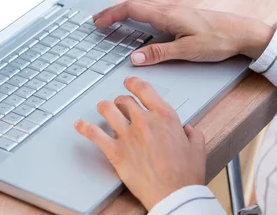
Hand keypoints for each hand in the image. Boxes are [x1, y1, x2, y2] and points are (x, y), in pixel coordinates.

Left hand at [74, 77, 205, 210]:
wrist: (174, 195)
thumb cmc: (185, 175)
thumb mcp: (197, 149)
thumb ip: (192, 134)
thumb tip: (188, 130)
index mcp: (164, 117)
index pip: (144, 89)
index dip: (134, 83)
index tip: (129, 83)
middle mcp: (144, 121)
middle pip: (124, 100)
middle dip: (121, 100)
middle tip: (119, 104)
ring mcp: (127, 135)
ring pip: (107, 110)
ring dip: (104, 107)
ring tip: (102, 108)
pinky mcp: (115, 151)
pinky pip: (94, 134)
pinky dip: (84, 127)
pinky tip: (79, 124)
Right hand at [93, 0, 273, 65]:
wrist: (243, 32)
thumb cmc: (220, 40)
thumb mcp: (188, 51)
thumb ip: (159, 53)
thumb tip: (134, 57)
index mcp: (167, 15)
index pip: (131, 9)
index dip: (111, 15)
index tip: (98, 23)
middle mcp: (168, 9)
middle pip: (133, 4)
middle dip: (113, 12)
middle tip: (98, 21)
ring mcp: (174, 10)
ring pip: (142, 5)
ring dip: (124, 10)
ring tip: (113, 19)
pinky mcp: (180, 14)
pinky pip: (151, 9)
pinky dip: (137, 12)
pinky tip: (139, 20)